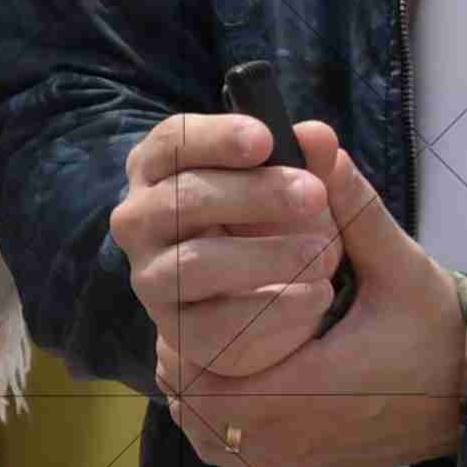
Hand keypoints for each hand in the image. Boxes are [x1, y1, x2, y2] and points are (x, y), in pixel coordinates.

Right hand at [111, 107, 342, 387]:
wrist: (278, 313)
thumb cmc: (280, 232)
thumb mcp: (307, 196)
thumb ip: (315, 167)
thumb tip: (319, 136)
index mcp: (163, 171)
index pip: (172, 142)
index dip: (216, 138)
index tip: (267, 140)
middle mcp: (142, 220)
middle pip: (182, 197)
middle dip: (252, 193)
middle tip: (313, 196)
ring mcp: (151, 277)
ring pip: (194, 262)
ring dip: (265, 256)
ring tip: (324, 256)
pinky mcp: (177, 330)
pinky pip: (216, 322)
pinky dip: (273, 307)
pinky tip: (316, 296)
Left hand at [159, 128, 466, 466]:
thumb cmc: (440, 330)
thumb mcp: (399, 264)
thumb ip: (351, 205)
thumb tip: (310, 136)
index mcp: (313, 387)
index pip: (209, 363)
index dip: (197, 321)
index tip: (207, 284)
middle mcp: (292, 437)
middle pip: (194, 400)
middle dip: (189, 350)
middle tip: (201, 300)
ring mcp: (292, 459)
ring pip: (203, 428)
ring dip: (197, 382)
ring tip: (208, 331)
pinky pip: (226, 450)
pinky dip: (213, 416)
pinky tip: (227, 372)